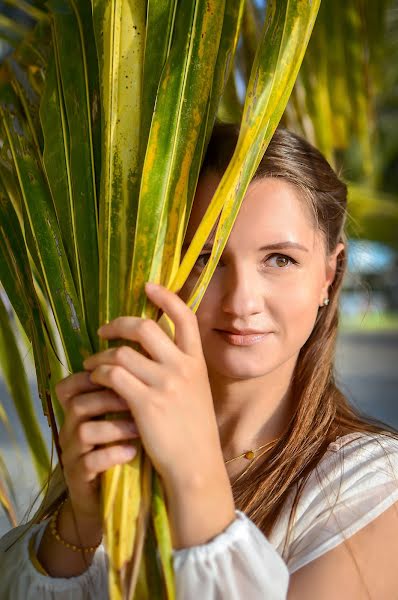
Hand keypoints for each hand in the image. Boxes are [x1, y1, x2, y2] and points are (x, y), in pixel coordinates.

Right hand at [56, 372, 138, 526]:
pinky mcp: (78, 478)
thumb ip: (124, 397)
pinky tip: (132, 451)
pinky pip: (90, 462)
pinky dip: (113, 454)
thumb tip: (149, 367)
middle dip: (110, 399)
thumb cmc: (119, 450)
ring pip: (84, 431)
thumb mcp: (119, 421)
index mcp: (77, 412)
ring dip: (114, 427)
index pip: (71, 386)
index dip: (93, 378)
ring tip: (140, 428)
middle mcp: (69, 430)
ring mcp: (72, 455)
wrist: (106, 499)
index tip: (127, 375)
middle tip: (139, 399)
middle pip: (79, 404)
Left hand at [83, 282, 226, 496]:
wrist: (196, 465)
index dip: (165, 297)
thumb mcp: (197, 391)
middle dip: (118, 323)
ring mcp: (164, 384)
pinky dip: (99, 372)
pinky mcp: (145, 402)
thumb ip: (182, 367)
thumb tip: (156, 348)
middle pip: (145, 327)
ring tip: (92, 364)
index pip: (184, 317)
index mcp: (197, 362)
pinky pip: (113, 374)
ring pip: (122, 351)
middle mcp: (182, 367)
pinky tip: (95, 378)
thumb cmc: (194, 431)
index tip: (147, 287)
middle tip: (104, 330)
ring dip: (101, 354)